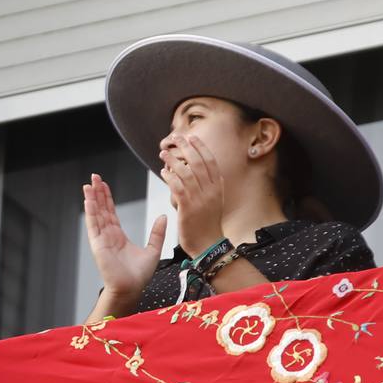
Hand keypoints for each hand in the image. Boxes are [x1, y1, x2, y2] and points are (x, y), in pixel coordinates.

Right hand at [83, 173, 166, 301]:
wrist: (131, 289)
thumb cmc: (139, 276)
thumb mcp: (153, 250)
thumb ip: (157, 233)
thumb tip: (163, 216)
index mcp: (118, 236)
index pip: (110, 212)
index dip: (107, 198)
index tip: (104, 184)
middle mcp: (108, 235)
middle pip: (101, 209)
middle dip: (98, 192)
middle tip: (94, 177)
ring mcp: (101, 239)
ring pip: (95, 214)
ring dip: (92, 198)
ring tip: (89, 184)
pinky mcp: (98, 244)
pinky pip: (93, 225)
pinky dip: (90, 212)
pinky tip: (88, 200)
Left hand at [161, 135, 223, 253]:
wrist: (208, 245)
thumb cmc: (207, 224)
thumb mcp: (213, 201)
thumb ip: (206, 186)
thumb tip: (194, 172)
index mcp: (218, 187)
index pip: (210, 161)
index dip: (201, 147)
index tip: (192, 138)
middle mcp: (211, 190)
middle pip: (198, 162)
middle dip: (187, 147)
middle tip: (176, 138)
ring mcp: (200, 198)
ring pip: (185, 172)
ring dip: (173, 160)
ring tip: (164, 153)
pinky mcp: (188, 207)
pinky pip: (177, 186)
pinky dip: (169, 177)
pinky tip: (163, 172)